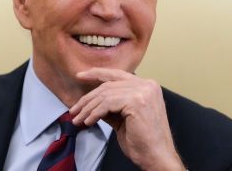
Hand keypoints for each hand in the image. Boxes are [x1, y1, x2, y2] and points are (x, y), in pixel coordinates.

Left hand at [69, 68, 184, 170]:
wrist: (157, 157)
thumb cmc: (142, 141)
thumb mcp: (123, 118)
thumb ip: (111, 105)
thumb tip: (91, 101)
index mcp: (147, 86)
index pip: (117, 74)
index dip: (96, 74)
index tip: (80, 75)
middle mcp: (147, 84)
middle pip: (108, 85)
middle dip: (88, 98)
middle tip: (74, 109)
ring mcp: (143, 91)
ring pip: (105, 94)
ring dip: (88, 108)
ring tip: (78, 119)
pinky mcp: (136, 101)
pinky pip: (107, 103)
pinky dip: (94, 113)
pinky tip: (88, 122)